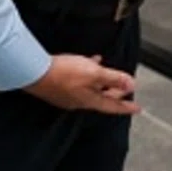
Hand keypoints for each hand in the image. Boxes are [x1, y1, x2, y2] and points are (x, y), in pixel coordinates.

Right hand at [23, 54, 140, 114]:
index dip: (127, 106)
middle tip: (125, 89)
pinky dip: (88, 74)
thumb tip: (131, 85)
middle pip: (102, 98)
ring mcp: (67, 95)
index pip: (113, 106)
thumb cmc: (64, 73)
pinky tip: (90, 62)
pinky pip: (79, 82)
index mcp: (89, 100)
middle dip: (115, 92)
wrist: (34, 71)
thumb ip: (114, 79)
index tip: (137, 109)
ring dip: (102, 82)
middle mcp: (79, 101)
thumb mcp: (94, 74)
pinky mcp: (58, 87)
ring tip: (109, 74)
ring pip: (91, 90)